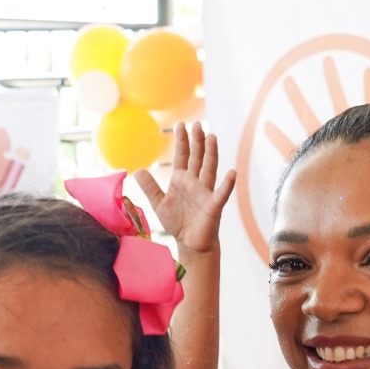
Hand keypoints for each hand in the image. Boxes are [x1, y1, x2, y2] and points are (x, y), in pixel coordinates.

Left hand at [134, 122, 234, 257]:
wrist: (190, 243)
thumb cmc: (177, 223)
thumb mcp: (159, 204)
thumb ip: (150, 187)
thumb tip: (137, 170)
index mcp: (182, 180)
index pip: (182, 156)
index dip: (182, 141)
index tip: (181, 125)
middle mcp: (195, 182)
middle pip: (197, 158)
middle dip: (197, 142)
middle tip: (197, 124)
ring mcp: (205, 192)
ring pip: (209, 169)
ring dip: (211, 154)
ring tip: (212, 138)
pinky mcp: (214, 206)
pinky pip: (222, 193)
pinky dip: (227, 184)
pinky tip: (232, 173)